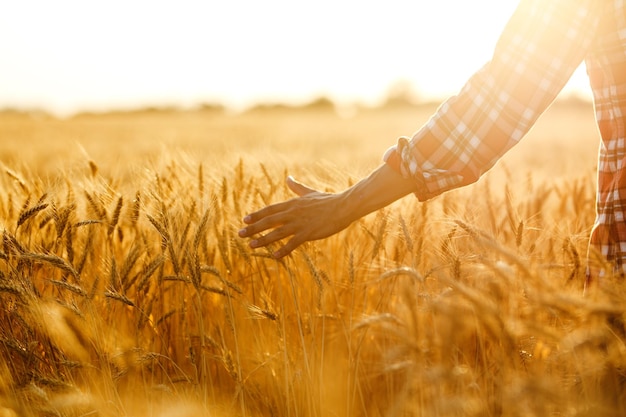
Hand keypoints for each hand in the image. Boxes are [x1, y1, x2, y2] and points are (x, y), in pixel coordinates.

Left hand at [238, 176, 353, 257]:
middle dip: (253, 228)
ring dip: (263, 240)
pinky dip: (283, 250)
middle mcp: (292, 213)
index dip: (256, 215)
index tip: (245, 220)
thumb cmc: (327, 200)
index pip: (270, 210)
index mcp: (292, 204)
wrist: (343, 206)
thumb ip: (296, 187)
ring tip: (251, 245)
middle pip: (268, 221)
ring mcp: (300, 223)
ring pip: (277, 233)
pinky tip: (274, 256)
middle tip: (239, 234)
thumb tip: (288, 177)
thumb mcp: (309, 192)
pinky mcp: (308, 233)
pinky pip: (293, 243)